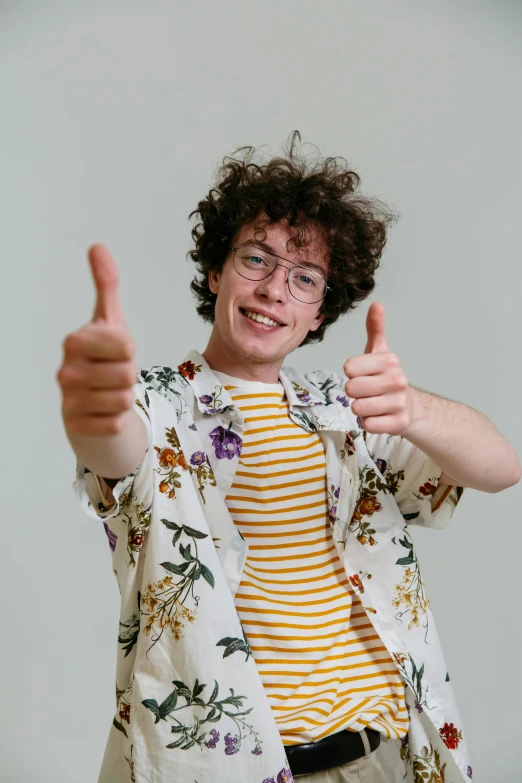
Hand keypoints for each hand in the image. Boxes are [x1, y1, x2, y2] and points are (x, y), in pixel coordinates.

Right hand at [56, 244, 137, 436]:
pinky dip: (118, 419)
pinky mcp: (76, 427)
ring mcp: (68, 401)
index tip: (115, 351)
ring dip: (125, 397)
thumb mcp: (109, 321)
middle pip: (128, 374)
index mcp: (74, 341)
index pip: (126, 345)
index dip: (128, 351)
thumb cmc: (103, 358)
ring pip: (125, 399)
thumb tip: (98, 246)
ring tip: (109, 392)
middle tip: (113, 374)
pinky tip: (103, 412)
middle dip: (129, 375)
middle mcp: (66, 371)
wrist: (89, 403)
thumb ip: (106, 285)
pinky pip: (117, 423)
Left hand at [343, 302, 413, 434]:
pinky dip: (368, 423)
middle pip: (351, 389)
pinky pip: (367, 425)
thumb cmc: (386, 378)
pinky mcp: (398, 423)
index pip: (349, 368)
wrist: (410, 406)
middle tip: (366, 391)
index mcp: (389, 361)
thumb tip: (376, 304)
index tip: (361, 374)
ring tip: (372, 403)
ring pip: (358, 408)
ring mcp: (399, 403)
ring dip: (360, 409)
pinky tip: (378, 416)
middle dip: (354, 393)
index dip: (351, 374)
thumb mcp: (379, 352)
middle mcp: (397, 380)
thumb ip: (375, 329)